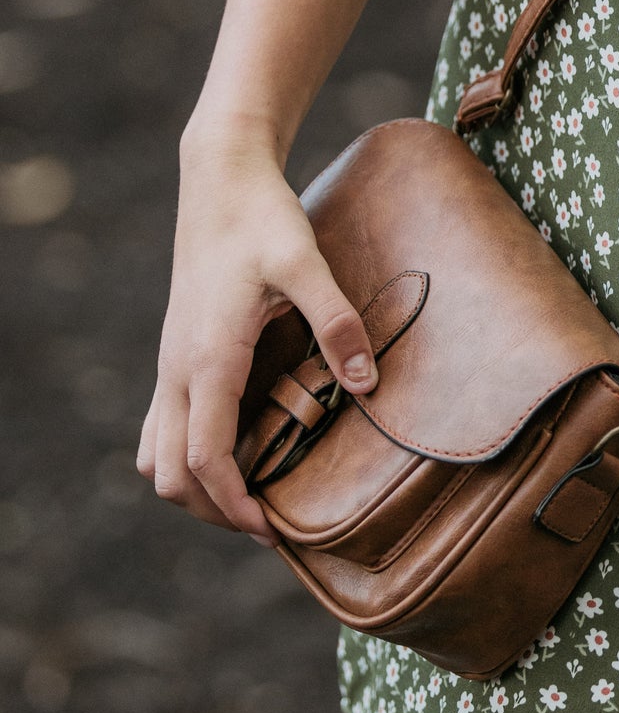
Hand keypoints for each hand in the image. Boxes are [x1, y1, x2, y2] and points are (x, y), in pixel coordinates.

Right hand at [137, 123, 376, 542]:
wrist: (220, 179)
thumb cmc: (262, 219)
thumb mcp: (307, 263)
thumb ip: (336, 323)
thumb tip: (367, 386)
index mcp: (205, 361)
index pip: (204, 460)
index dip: (234, 507)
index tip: (272, 533)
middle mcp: (175, 371)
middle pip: (169, 474)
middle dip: (212, 509)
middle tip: (269, 525)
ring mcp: (169, 364)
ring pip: (156, 456)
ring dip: (193, 487)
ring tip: (249, 497)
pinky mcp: (175, 355)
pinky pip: (162, 427)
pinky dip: (187, 456)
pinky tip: (233, 451)